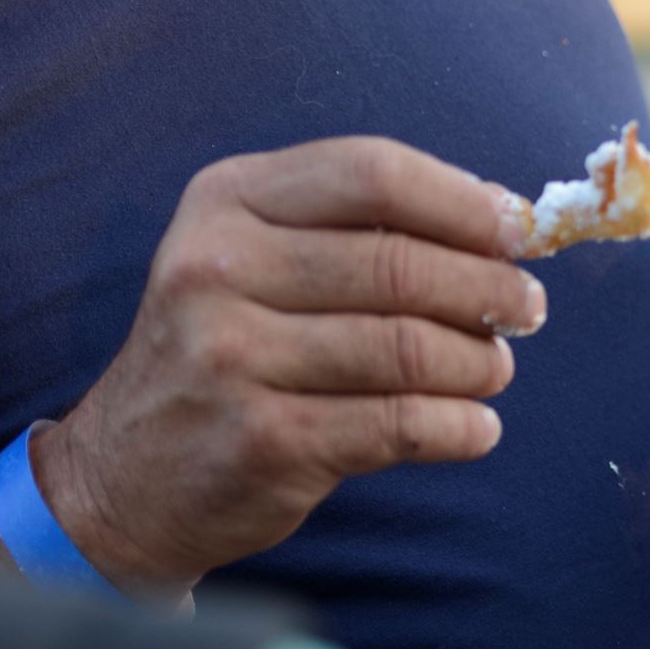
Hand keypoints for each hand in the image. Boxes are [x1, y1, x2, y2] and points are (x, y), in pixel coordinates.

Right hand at [29, 138, 545, 592]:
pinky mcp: (262, 440)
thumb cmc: (231, 349)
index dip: (464, 200)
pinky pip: (401, 425)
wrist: (122, 476)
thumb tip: (509, 220)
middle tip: (527, 309)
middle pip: (401, 264)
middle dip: (489, 288)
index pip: (372, 172)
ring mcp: (232, 357)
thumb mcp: (260, 259)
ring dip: (481, 363)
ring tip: (495, 369)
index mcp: (226, 201)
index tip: (520, 229)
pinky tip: (476, 429)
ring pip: (411, 349)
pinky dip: (461, 428)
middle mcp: (216, 269)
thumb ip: (363, 230)